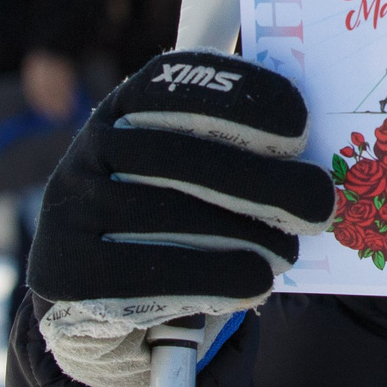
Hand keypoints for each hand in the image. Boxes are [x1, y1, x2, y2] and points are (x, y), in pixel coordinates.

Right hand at [28, 52, 335, 375]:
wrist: (103, 304)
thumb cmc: (178, 221)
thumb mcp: (201, 175)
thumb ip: (244, 149)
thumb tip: (320, 152)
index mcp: (130, 105)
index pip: (179, 82)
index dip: (241, 97)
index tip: (300, 128)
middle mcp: (93, 148)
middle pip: (180, 155)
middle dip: (262, 181)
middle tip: (319, 206)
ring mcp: (71, 208)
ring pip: (169, 217)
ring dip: (247, 238)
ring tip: (286, 254)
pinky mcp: (66, 271)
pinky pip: (150, 274)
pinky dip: (215, 279)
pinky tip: (252, 283)